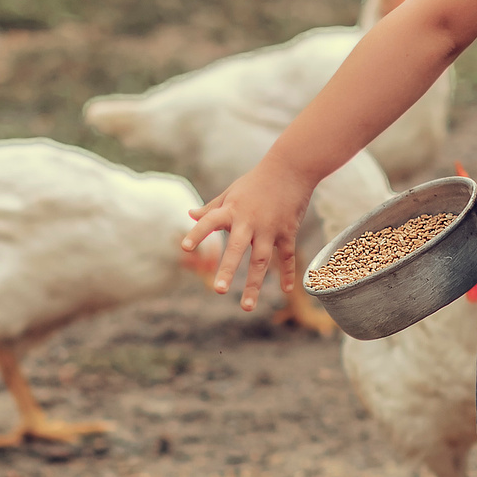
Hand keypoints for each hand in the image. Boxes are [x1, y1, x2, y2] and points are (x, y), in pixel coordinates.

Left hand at [183, 158, 314, 311]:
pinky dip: (287, 273)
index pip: (210, 221)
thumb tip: (189, 214)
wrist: (291, 168)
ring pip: (262, 260)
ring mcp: (270, 229)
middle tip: (218, 290)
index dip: (198, 233)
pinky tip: (284, 291)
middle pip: (238, 248)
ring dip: (254, 284)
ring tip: (246, 307)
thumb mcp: (230, 192)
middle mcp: (249, 221)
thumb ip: (211, 208)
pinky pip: (286, 256)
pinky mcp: (288, 232)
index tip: (185, 247)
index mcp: (232, 210)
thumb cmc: (256, 181)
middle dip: (228, 269)